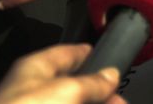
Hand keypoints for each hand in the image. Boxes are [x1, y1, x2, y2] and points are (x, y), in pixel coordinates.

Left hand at [0, 44, 124, 103]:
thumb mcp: (67, 90)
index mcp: (34, 69)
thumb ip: (92, 82)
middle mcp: (33, 91)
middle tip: (119, 98)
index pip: (64, 54)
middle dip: (98, 91)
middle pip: (71, 85)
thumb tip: (111, 74)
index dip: (86, 54)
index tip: (107, 56)